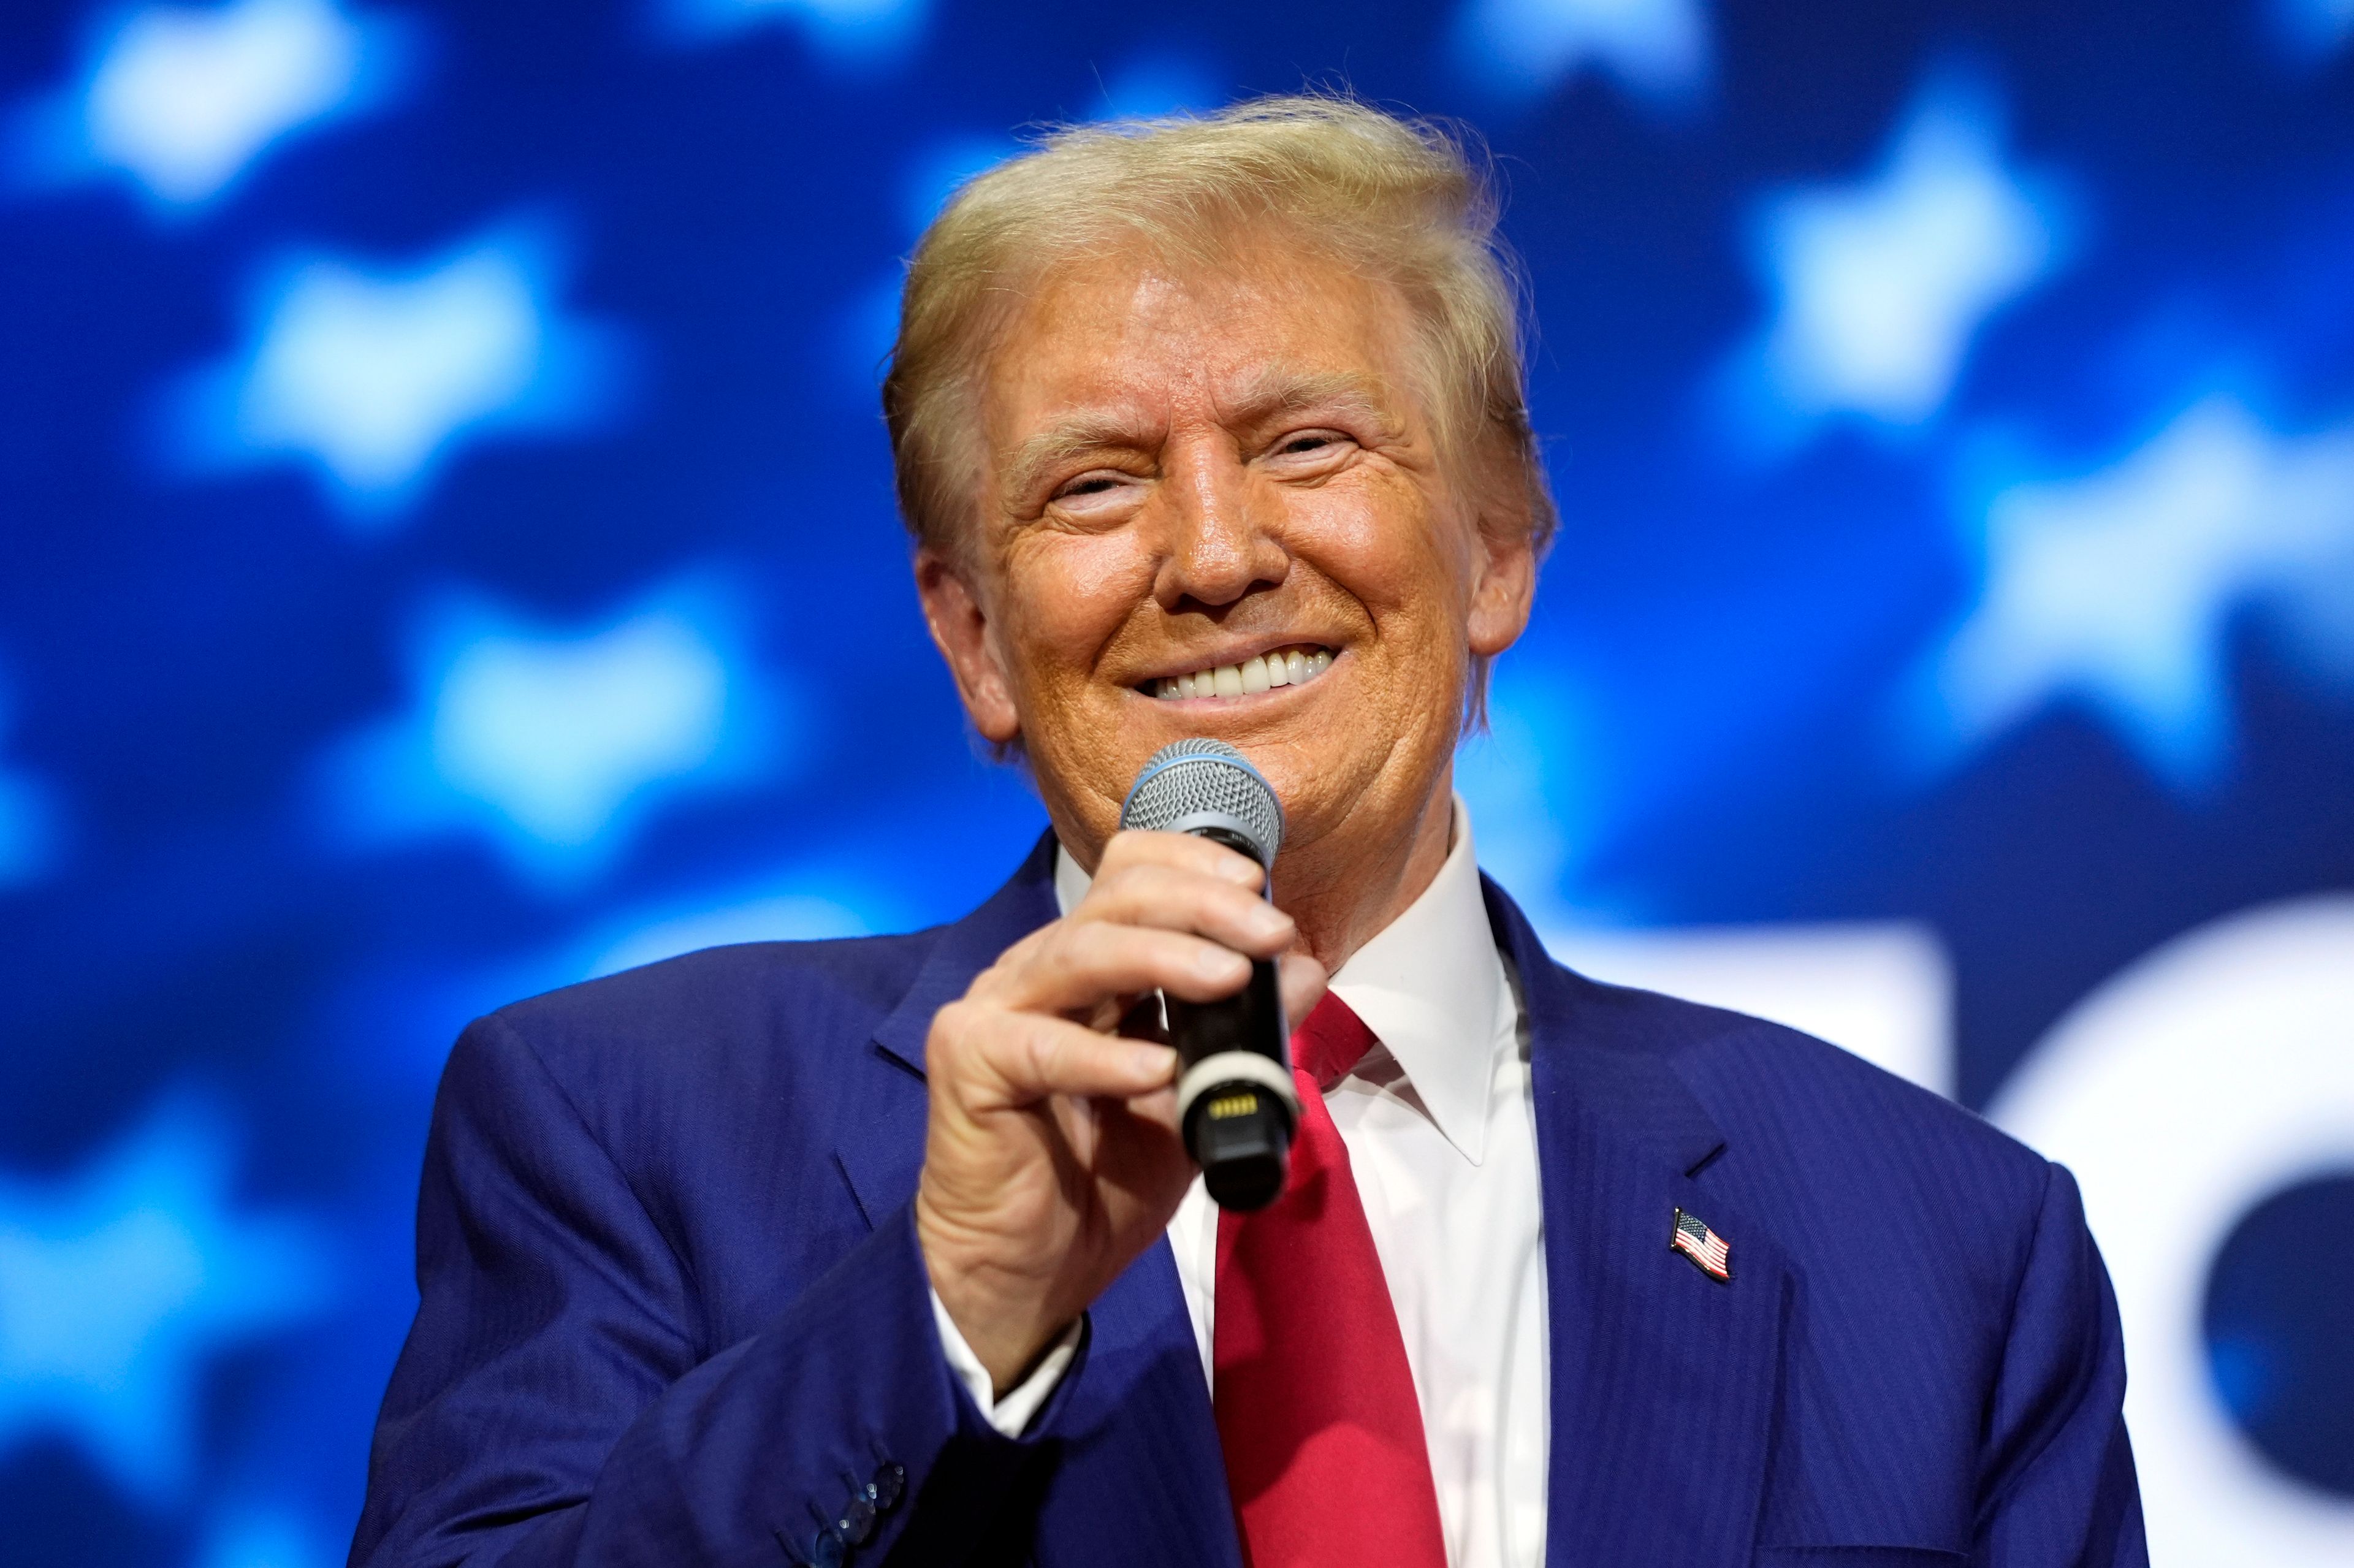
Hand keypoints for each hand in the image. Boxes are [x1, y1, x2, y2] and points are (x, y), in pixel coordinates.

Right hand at [915, 830, 1327, 1394]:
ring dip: (1164, 958)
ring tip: (1227, 978)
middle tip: (1270, 933)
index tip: (1261, 886)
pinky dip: (1104, 1056)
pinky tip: (1155, 1073)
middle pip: (1116, 898)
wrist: (1029, 1273)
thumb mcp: (1195, 1101)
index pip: (1130, 873)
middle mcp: (1040, 971)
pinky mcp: (970, 1061)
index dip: (1193, 865)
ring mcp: (998, 1009)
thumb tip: (1304, 968)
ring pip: (1081, 952)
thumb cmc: (1102, 1183)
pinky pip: (1042, 1045)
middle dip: (1202, 905)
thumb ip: (1243, 1035)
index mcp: (1089, 967)